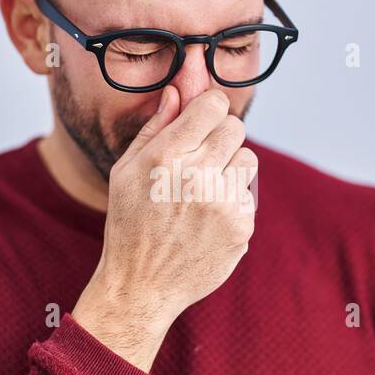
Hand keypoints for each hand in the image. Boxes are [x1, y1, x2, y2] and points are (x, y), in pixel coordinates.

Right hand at [72, 85, 257, 371]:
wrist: (142, 284)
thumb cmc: (130, 222)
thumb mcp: (126, 171)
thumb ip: (155, 128)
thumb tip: (178, 90)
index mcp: (165, 158)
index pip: (213, 105)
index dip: (209, 108)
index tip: (203, 118)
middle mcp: (196, 177)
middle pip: (235, 127)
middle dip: (220, 136)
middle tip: (201, 158)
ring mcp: (222, 204)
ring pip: (248, 159)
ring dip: (230, 168)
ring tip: (203, 190)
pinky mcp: (241, 227)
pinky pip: (248, 194)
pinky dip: (232, 201)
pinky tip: (207, 218)